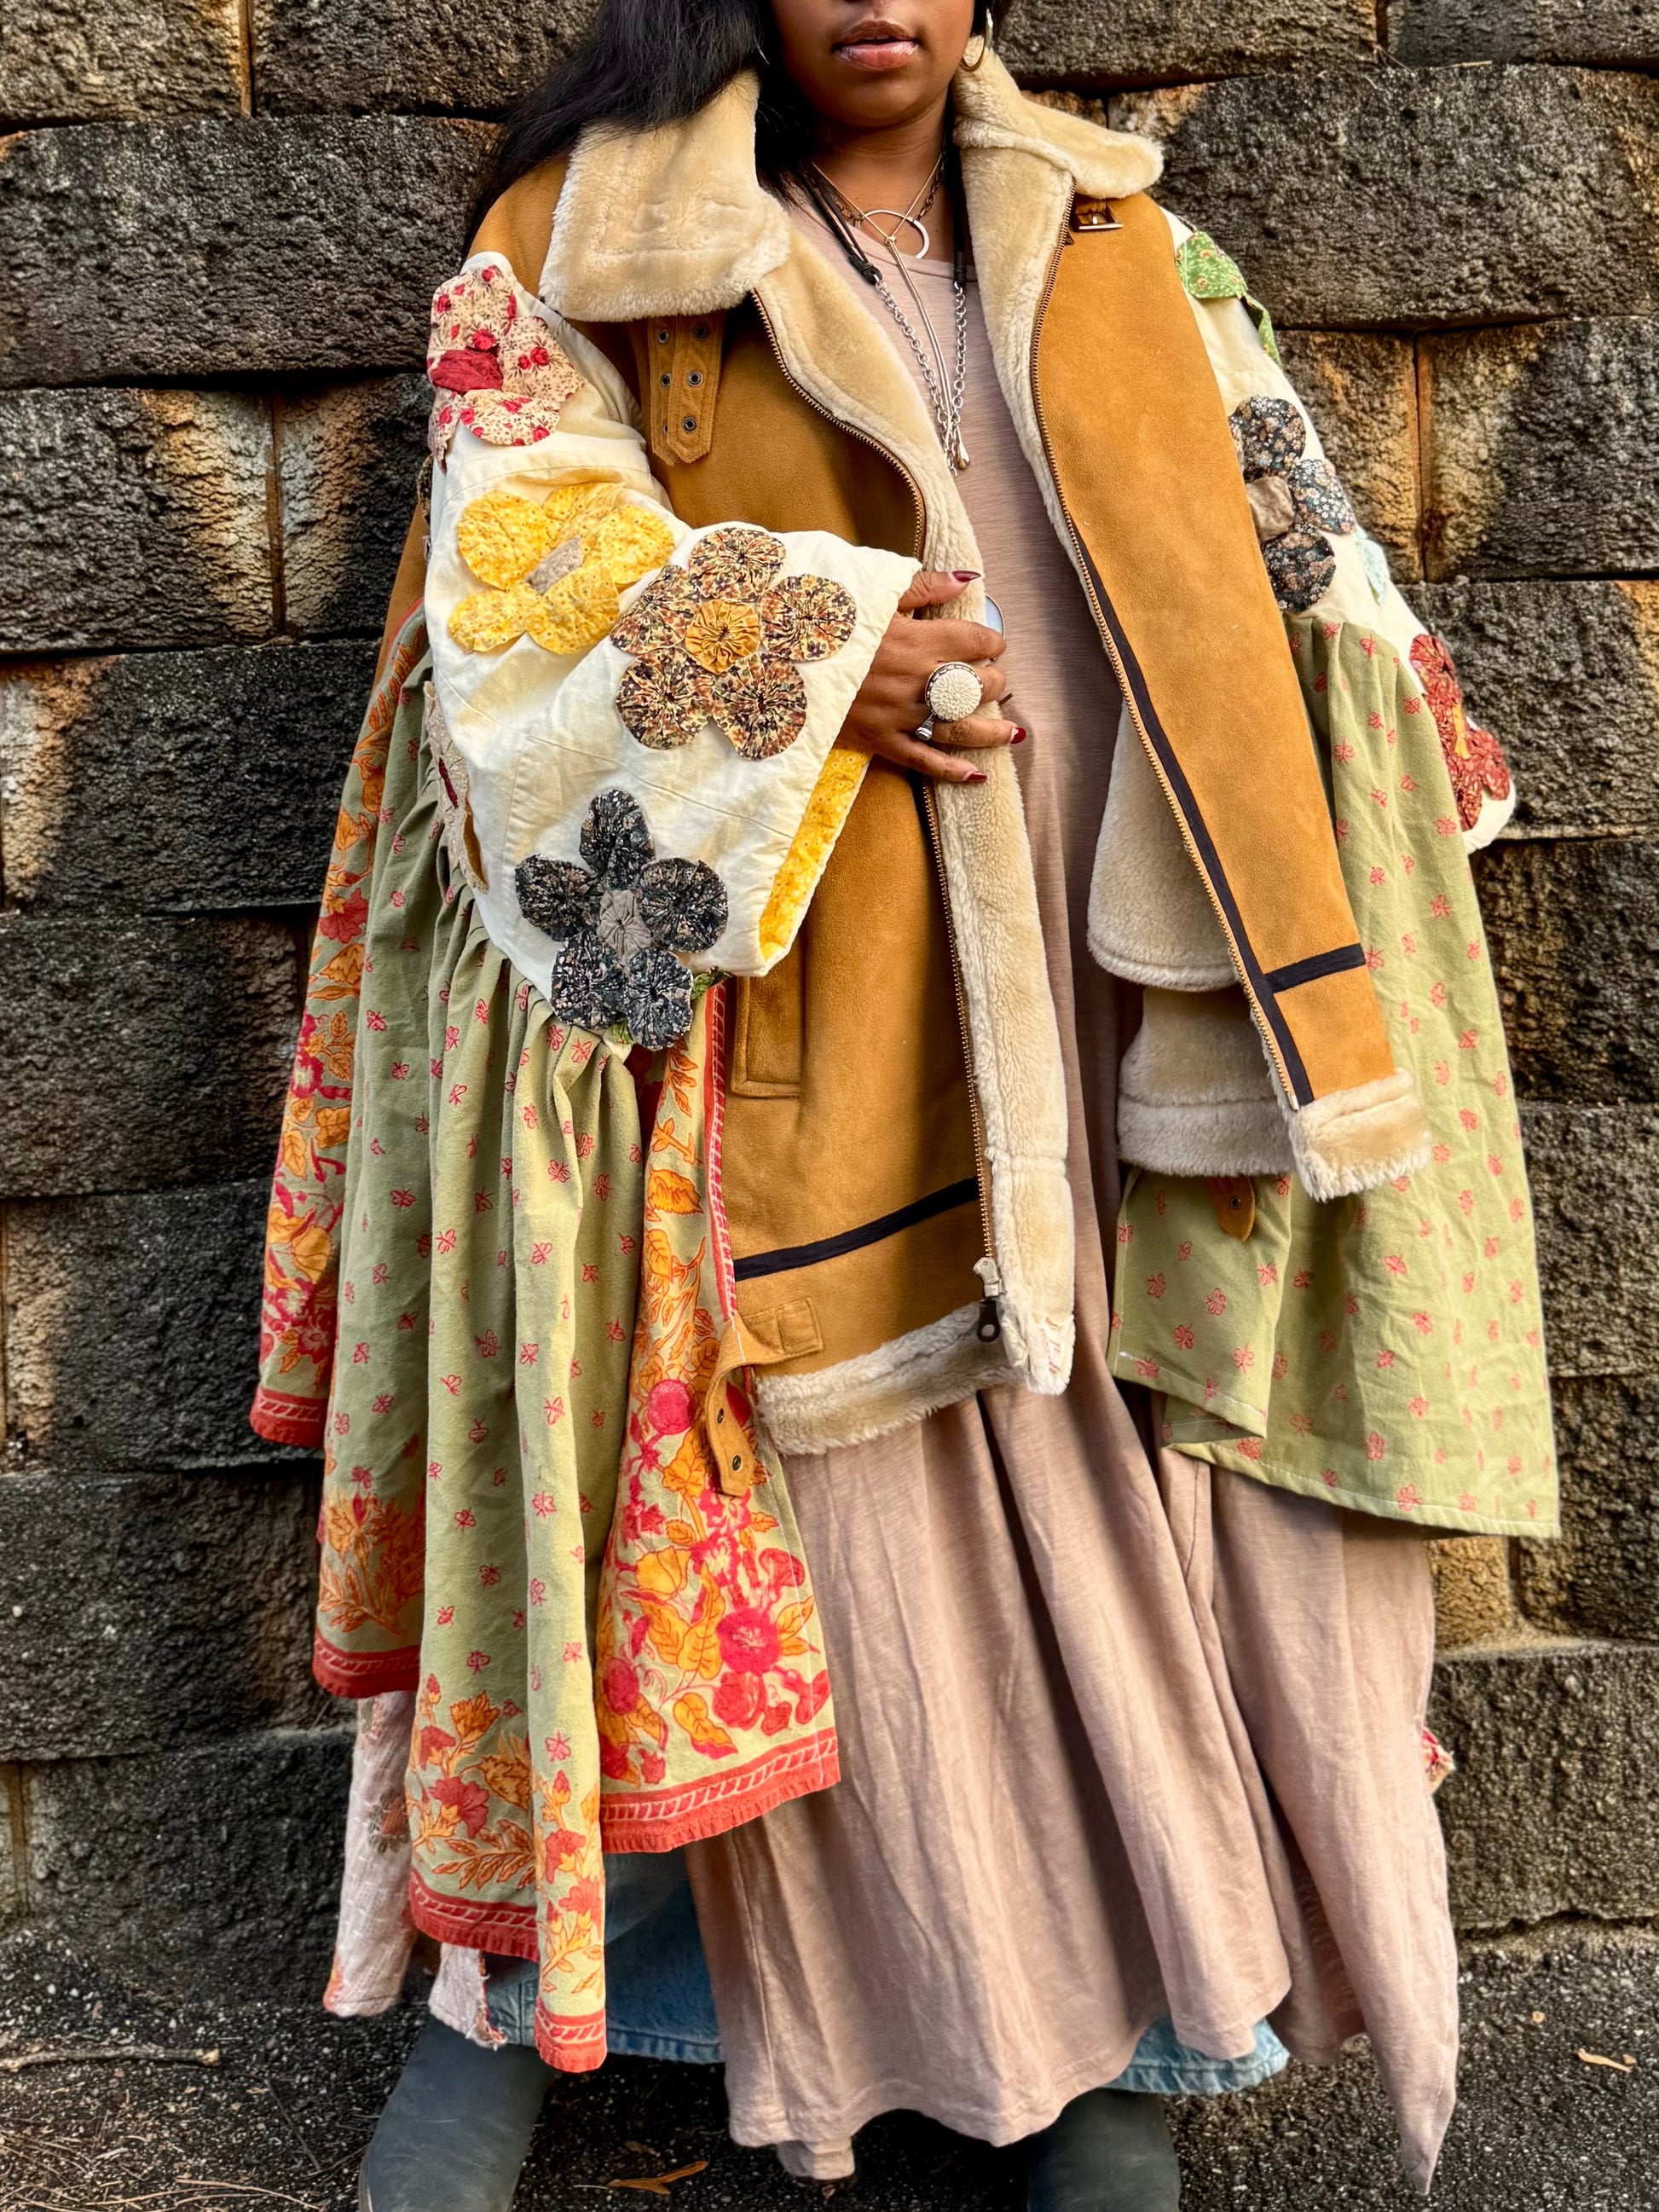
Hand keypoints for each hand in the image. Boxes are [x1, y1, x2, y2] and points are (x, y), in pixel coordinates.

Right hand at [838, 570, 1020, 783]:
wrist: (774, 656)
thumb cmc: (823, 619)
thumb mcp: (871, 591)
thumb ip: (923, 586)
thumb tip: (966, 579)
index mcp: (917, 639)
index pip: (975, 642)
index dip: (991, 643)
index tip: (991, 644)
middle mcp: (916, 679)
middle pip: (975, 686)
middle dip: (993, 683)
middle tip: (994, 680)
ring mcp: (899, 714)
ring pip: (959, 727)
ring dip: (990, 730)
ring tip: (1009, 732)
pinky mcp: (878, 739)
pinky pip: (921, 759)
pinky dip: (950, 769)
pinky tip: (975, 774)